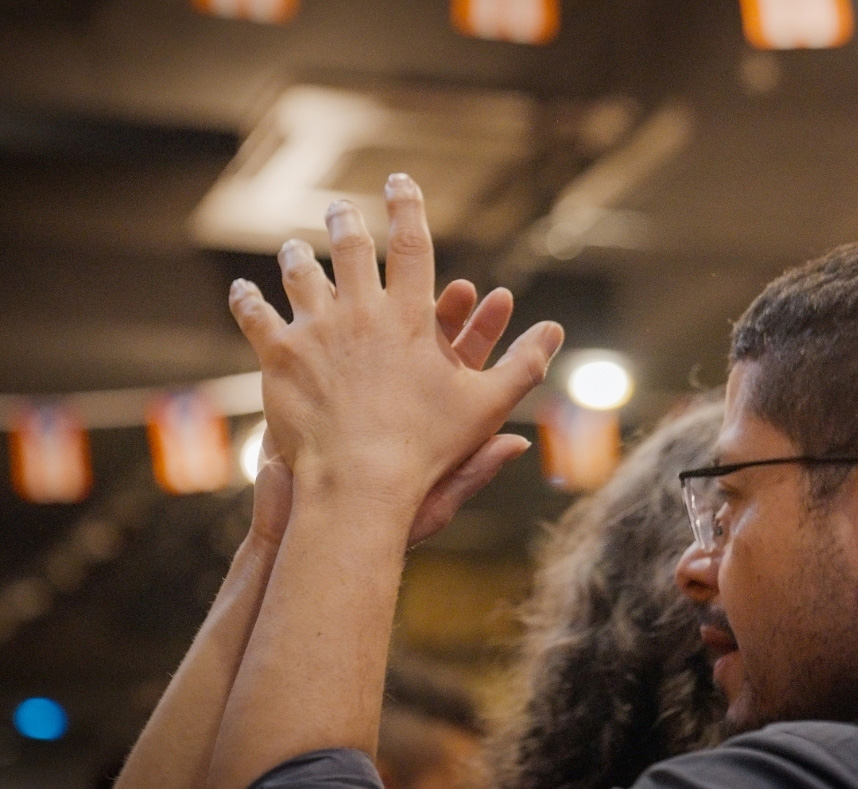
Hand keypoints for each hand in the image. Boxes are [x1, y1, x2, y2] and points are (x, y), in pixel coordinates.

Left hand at [228, 174, 562, 513]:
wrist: (360, 480)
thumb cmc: (429, 447)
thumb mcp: (487, 406)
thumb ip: (524, 365)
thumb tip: (556, 332)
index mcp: (409, 316)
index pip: (412, 246)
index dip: (408, 207)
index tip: (401, 182)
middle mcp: (361, 311)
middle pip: (350, 249)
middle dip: (345, 222)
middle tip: (338, 208)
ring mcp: (317, 330)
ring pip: (301, 275)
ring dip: (298, 256)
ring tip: (294, 247)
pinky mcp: (280, 356)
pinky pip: (257, 318)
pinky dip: (248, 301)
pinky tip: (242, 291)